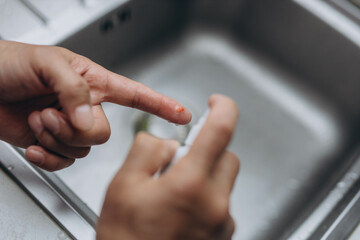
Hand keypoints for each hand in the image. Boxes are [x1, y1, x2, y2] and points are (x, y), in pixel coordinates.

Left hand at [0, 40, 190, 170]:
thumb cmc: (9, 63)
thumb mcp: (48, 63)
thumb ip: (74, 90)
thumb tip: (87, 120)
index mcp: (93, 82)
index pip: (136, 94)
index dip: (161, 104)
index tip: (182, 114)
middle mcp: (85, 106)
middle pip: (104, 133)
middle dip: (75, 128)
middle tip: (52, 112)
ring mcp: (70, 127)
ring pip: (83, 149)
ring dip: (55, 137)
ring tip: (38, 117)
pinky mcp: (54, 144)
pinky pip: (64, 162)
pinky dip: (48, 157)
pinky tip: (36, 143)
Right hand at [97, 95, 239, 239]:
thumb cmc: (126, 239)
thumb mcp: (123, 185)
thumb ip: (148, 151)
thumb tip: (167, 142)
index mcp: (191, 184)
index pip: (221, 130)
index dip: (223, 108)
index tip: (217, 102)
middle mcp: (215, 204)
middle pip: (228, 156)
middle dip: (207, 150)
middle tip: (180, 161)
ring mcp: (222, 223)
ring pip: (225, 180)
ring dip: (206, 175)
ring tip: (174, 192)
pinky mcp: (223, 236)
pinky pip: (222, 203)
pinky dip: (207, 197)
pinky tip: (182, 211)